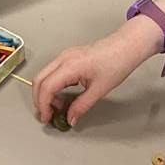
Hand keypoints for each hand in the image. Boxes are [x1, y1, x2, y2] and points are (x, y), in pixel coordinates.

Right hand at [31, 24, 152, 125]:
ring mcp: (64, 56)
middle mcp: (63, 58)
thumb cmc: (117, 63)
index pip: (46, 87)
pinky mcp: (68, 57)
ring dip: (45, 93)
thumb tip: (70, 118)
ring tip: (58, 108)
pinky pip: (52, 72)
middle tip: (48, 115)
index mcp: (70, 66)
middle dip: (39, 100)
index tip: (48, 118)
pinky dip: (52, 86)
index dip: (43, 105)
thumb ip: (81, 106)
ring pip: (43, 76)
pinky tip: (63, 96)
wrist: (126, 46)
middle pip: (38, 80)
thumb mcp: (99, 90)